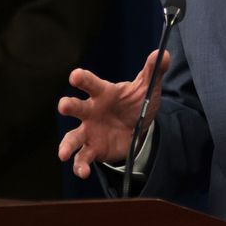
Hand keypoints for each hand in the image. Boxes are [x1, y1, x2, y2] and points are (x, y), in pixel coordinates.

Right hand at [57, 50, 166, 179]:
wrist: (137, 128)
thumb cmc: (134, 103)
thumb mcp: (146, 88)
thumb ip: (153, 71)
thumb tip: (162, 53)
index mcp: (102, 93)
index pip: (90, 83)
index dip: (82, 78)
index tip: (75, 76)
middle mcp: (90, 111)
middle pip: (76, 107)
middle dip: (68, 105)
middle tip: (63, 105)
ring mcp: (88, 131)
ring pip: (73, 137)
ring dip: (67, 145)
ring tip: (63, 154)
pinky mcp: (92, 149)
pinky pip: (83, 158)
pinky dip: (80, 166)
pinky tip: (82, 173)